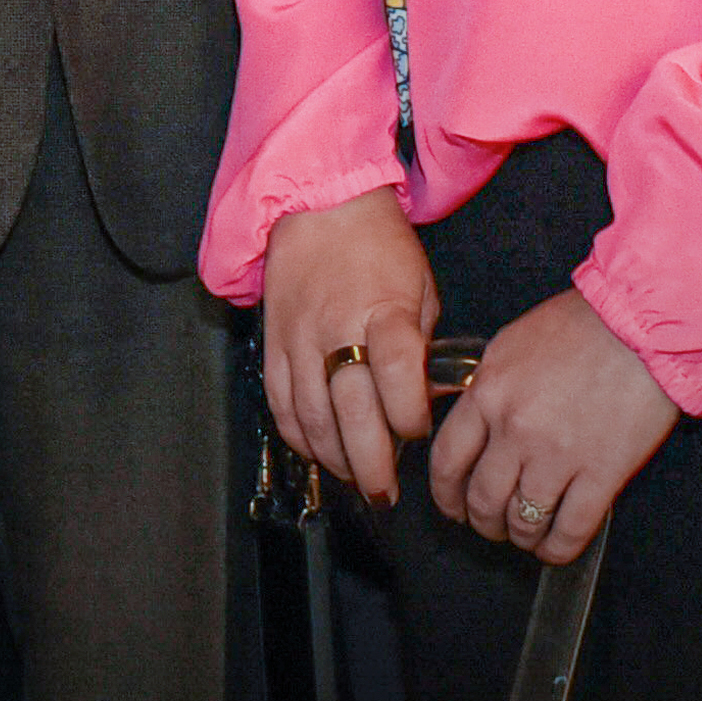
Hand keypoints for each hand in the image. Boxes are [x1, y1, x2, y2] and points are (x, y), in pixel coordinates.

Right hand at [260, 192, 440, 508]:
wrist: (319, 205)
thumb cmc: (380, 246)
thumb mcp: (421, 289)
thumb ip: (424, 349)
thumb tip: (429, 403)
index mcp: (385, 311)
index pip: (396, 374)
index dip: (409, 415)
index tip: (418, 432)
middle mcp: (337, 328)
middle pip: (350, 411)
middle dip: (370, 464)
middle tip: (385, 495)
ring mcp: (298, 339)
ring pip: (311, 417)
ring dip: (334, 459)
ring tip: (355, 481)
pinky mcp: (272, 344)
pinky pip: (280, 404)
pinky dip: (298, 437)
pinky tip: (318, 453)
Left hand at [427, 291, 682, 564]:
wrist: (641, 323)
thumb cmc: (580, 324)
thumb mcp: (510, 344)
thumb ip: (487, 387)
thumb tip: (474, 419)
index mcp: (487, 393)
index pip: (448, 461)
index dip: (446, 495)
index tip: (453, 508)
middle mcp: (514, 430)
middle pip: (482, 499)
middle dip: (483, 522)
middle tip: (492, 526)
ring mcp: (557, 455)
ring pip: (522, 521)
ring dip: (520, 536)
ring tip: (526, 535)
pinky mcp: (601, 473)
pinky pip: (570, 529)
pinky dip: (557, 549)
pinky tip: (555, 548)